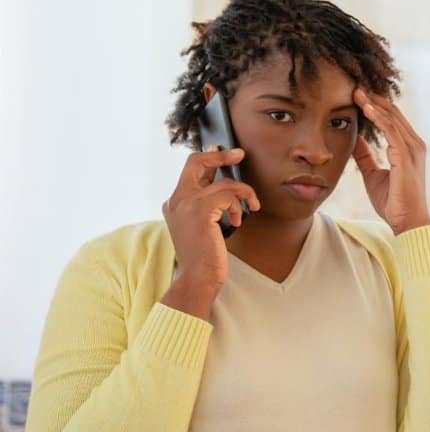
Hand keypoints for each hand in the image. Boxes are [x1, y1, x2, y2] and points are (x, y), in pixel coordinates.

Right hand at [161, 148, 260, 292]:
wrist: (197, 277)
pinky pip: (228, 195)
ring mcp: (186, 203)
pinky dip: (238, 206)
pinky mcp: (200, 210)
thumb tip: (225, 186)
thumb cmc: (205, 255)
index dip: (210, 158)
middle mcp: (176, 199)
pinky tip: (237, 221)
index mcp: (175, 202)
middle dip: (221, 156)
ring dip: (243, 193)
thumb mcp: (204, 225)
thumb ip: (209, 204)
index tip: (228, 155)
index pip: (190, 168)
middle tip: (240, 154)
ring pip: (223, 182)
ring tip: (251, 206)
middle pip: (196, 161)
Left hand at [352, 87, 429, 234]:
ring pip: (392, 119)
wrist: (407, 221)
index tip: (356, 94)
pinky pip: (391, 132)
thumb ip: (366, 156)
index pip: (392, 118)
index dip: (375, 105)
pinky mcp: (406, 158)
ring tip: (357, 92)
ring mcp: (412, 150)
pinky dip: (378, 119)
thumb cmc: (394, 201)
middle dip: (373, 98)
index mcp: (408, 147)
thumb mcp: (373, 174)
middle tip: (354, 85)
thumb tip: (354, 140)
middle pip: (393, 113)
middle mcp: (414, 144)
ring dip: (373, 104)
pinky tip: (365, 109)